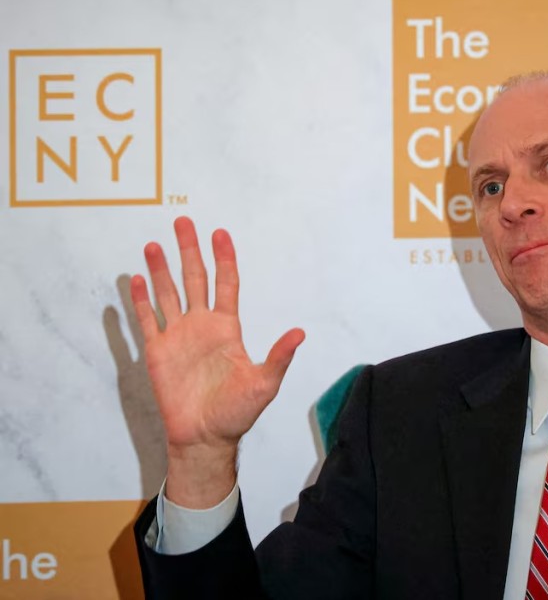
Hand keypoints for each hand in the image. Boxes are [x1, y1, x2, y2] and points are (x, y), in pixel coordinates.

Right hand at [131, 217, 304, 504]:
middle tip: (183, 222)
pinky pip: (146, 321)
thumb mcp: (264, 384)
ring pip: (168, 294)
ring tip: (154, 244)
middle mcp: (202, 326)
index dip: (223, 259)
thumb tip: (300, 333)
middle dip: (189, 251)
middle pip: (194, 279)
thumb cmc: (237, 412)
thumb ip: (279, 357)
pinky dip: (139, 301)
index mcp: (227, 328)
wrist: (205, 437)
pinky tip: (135, 280)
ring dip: (161, 270)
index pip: (226, 284)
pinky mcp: (158, 352)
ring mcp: (179, 337)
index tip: (220, 233)